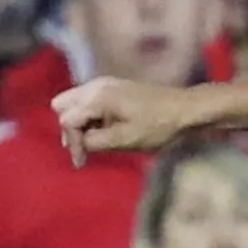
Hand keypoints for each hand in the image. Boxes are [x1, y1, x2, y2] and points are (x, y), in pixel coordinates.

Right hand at [54, 77, 194, 164]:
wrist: (185, 110)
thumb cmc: (158, 126)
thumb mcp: (125, 139)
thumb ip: (95, 142)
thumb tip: (78, 144)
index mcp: (98, 97)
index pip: (67, 120)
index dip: (72, 144)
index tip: (82, 163)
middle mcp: (96, 85)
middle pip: (62, 106)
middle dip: (70, 129)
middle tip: (85, 149)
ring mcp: (104, 83)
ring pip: (73, 102)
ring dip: (78, 122)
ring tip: (94, 141)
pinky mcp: (112, 87)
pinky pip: (88, 100)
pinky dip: (89, 116)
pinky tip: (104, 130)